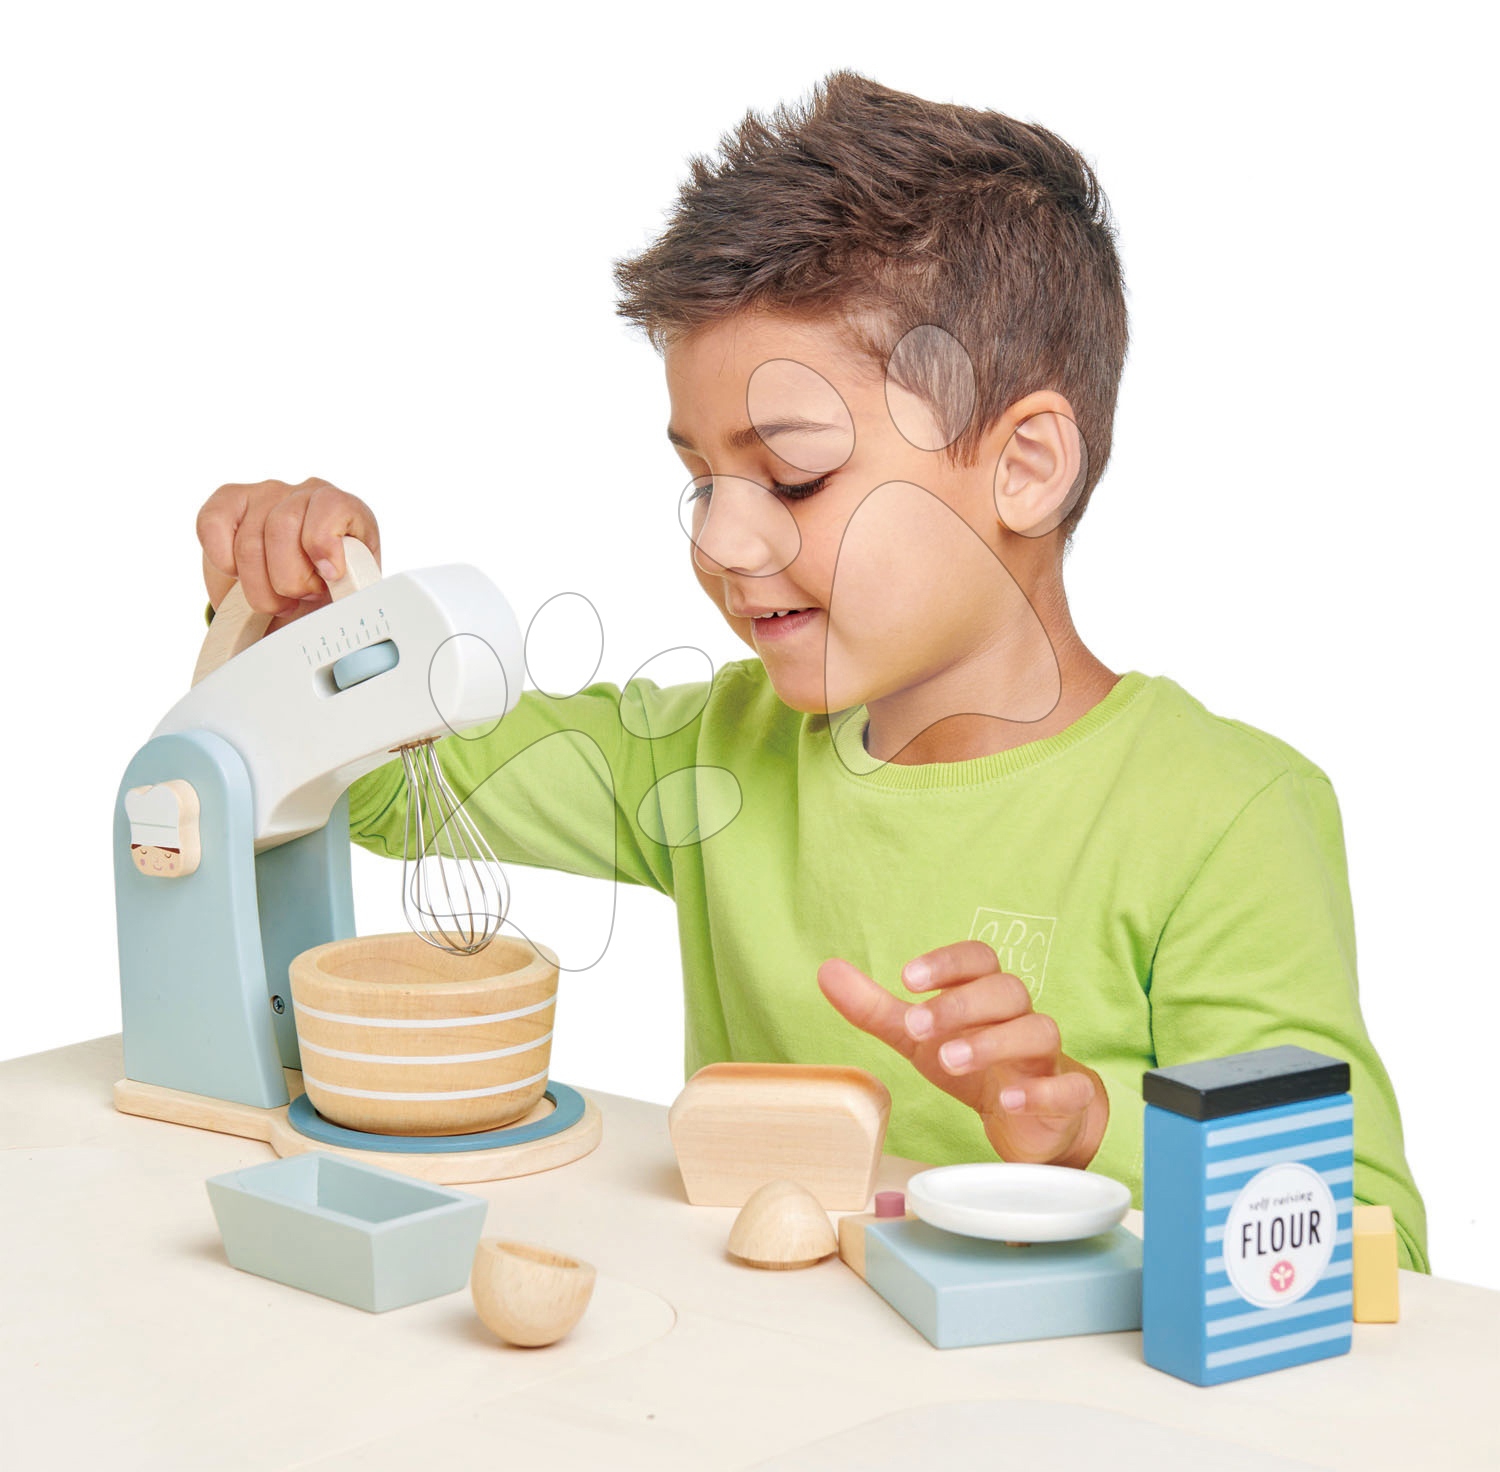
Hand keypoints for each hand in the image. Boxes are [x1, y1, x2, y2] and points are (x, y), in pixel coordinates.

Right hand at [196, 477, 380, 629]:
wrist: (300, 598)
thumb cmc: (328, 592)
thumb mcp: (349, 593)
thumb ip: (350, 589)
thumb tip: (339, 594)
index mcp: (346, 509)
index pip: (331, 506)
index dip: (324, 544)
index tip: (329, 576)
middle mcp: (306, 493)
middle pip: (282, 528)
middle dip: (289, 579)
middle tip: (299, 598)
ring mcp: (266, 494)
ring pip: (249, 542)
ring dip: (259, 587)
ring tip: (277, 600)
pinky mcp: (230, 501)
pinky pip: (212, 525)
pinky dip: (223, 562)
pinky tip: (239, 577)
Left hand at [817, 940, 1107, 1168]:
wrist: (1039, 1119)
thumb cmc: (977, 1065)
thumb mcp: (920, 1038)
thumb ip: (876, 1008)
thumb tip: (826, 969)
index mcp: (987, 997)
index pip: (979, 959)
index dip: (947, 963)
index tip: (908, 978)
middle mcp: (1021, 1018)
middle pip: (1007, 990)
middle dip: (961, 1004)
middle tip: (917, 1026)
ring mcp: (1048, 1058)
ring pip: (1039, 1031)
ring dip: (994, 1041)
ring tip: (949, 1059)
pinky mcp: (1066, 1098)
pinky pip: (1067, 1087)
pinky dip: (1040, 1091)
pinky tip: (1007, 1101)